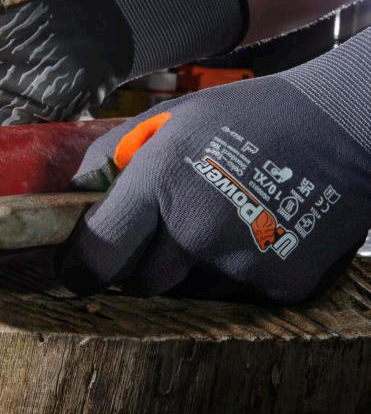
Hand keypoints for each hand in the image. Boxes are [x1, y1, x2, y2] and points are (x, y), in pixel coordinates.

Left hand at [58, 29, 370, 303]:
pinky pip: (233, 297)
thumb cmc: (249, 116)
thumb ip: (112, 154)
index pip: (98, 251)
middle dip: (140, 265)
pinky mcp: (278, 287)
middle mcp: (196, 227)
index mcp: (162, 180)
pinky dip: (235, 275)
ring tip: (217, 225)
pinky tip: (255, 236)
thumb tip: (71, 194)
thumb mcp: (172, 117)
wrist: (346, 127)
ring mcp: (240, 261)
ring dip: (188, 270)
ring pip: (185, 292)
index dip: (80, 267)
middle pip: (140, 282)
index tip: (76, 272)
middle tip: (164, 233)